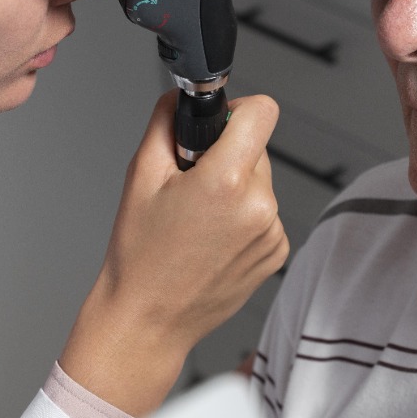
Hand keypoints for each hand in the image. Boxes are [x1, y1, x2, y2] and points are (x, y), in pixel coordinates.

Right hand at [58, 90, 288, 416]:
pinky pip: (265, 213)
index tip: (218, 123)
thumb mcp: (141, 175)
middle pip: (257, 148)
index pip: (262, 111)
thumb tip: (181, 99)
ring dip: (236, 188)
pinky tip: (212, 238)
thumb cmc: (140, 256)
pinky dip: (243, 217)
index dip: (238, 109)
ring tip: (198, 219)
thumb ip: (165, 122)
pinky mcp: (276, 253)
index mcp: (227, 181)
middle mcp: (260, 206)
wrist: (148, 319)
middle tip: (190, 185)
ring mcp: (272, 233)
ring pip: (261, 182)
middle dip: (227, 155)